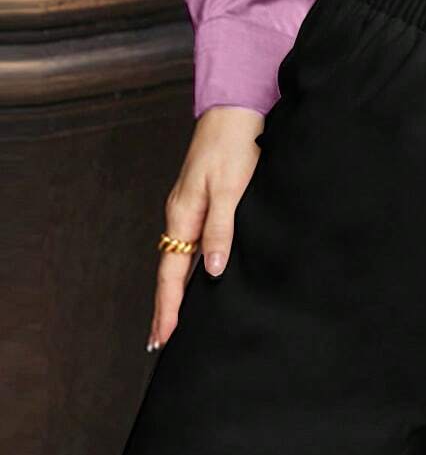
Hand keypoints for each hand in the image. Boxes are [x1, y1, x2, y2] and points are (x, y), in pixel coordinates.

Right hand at [147, 105, 264, 350]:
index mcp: (183, 216)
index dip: (168, 308)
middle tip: (161, 343)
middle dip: (166, 307)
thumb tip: (211, 270)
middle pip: (170, 271)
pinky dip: (189, 268)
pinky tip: (198, 277)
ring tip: (176, 321)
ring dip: (177, 290)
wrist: (235, 111)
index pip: (171, 274)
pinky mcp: (203, 201)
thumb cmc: (233, 146)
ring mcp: (190, 208)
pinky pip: (191, 244)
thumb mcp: (231, 189)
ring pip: (180, 259)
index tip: (163, 339)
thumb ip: (221, 230)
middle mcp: (182, 216)